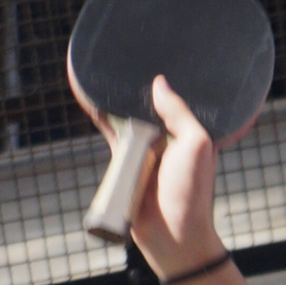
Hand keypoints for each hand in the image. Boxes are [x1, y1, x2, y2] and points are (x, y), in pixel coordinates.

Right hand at [71, 72, 232, 277]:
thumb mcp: (196, 145)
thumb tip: (159, 83)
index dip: (170, 79)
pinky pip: (110, 131)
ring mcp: (146, 148)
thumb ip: (180, 114)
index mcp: (191, 132)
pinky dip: (100, 115)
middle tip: (126, 52)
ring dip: (118, 97)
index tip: (159, 50)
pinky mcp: (125, 160)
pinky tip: (89, 95)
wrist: (171, 235)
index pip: (178, 99)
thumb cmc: (191, 192)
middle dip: (139, 83)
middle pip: (150, 103)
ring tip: (107, 65)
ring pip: (128, 114)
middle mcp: (169, 137)